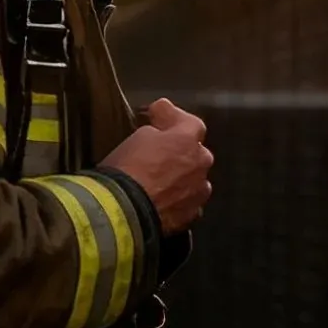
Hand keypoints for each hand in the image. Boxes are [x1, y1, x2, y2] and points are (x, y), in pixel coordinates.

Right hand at [103, 98, 211, 233]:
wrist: (125, 211)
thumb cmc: (128, 169)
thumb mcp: (137, 138)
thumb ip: (155, 133)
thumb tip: (158, 136)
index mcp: (188, 139)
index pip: (188, 121)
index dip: (171, 115)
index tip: (156, 114)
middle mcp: (201, 163)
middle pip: (195, 151)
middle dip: (179, 148)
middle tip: (159, 149)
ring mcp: (198, 190)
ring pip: (194, 177)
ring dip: (181, 175)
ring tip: (160, 179)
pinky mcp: (190, 214)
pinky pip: (187, 200)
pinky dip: (177, 198)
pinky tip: (162, 199)